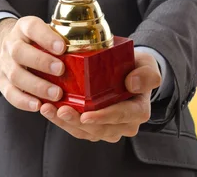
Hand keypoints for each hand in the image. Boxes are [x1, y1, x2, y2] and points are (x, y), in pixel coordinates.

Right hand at [0, 16, 65, 111]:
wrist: (9, 47)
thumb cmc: (35, 40)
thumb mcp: (45, 31)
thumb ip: (58, 38)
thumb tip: (85, 52)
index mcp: (24, 27)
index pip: (32, 28)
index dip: (46, 37)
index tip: (62, 48)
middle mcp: (11, 44)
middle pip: (20, 52)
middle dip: (41, 62)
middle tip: (61, 70)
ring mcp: (4, 63)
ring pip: (15, 75)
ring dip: (37, 86)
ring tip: (56, 94)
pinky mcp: (1, 81)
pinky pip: (9, 93)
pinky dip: (24, 101)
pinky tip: (38, 105)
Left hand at [40, 50, 160, 141]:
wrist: (129, 70)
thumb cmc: (137, 67)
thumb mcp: (148, 64)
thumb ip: (147, 74)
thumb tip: (132, 84)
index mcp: (138, 111)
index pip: (121, 117)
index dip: (103, 118)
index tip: (86, 115)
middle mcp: (124, 124)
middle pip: (99, 128)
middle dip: (78, 121)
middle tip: (61, 109)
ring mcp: (108, 127)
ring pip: (85, 131)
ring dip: (65, 122)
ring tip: (49, 109)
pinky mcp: (94, 126)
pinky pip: (77, 128)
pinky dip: (61, 120)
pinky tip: (49, 109)